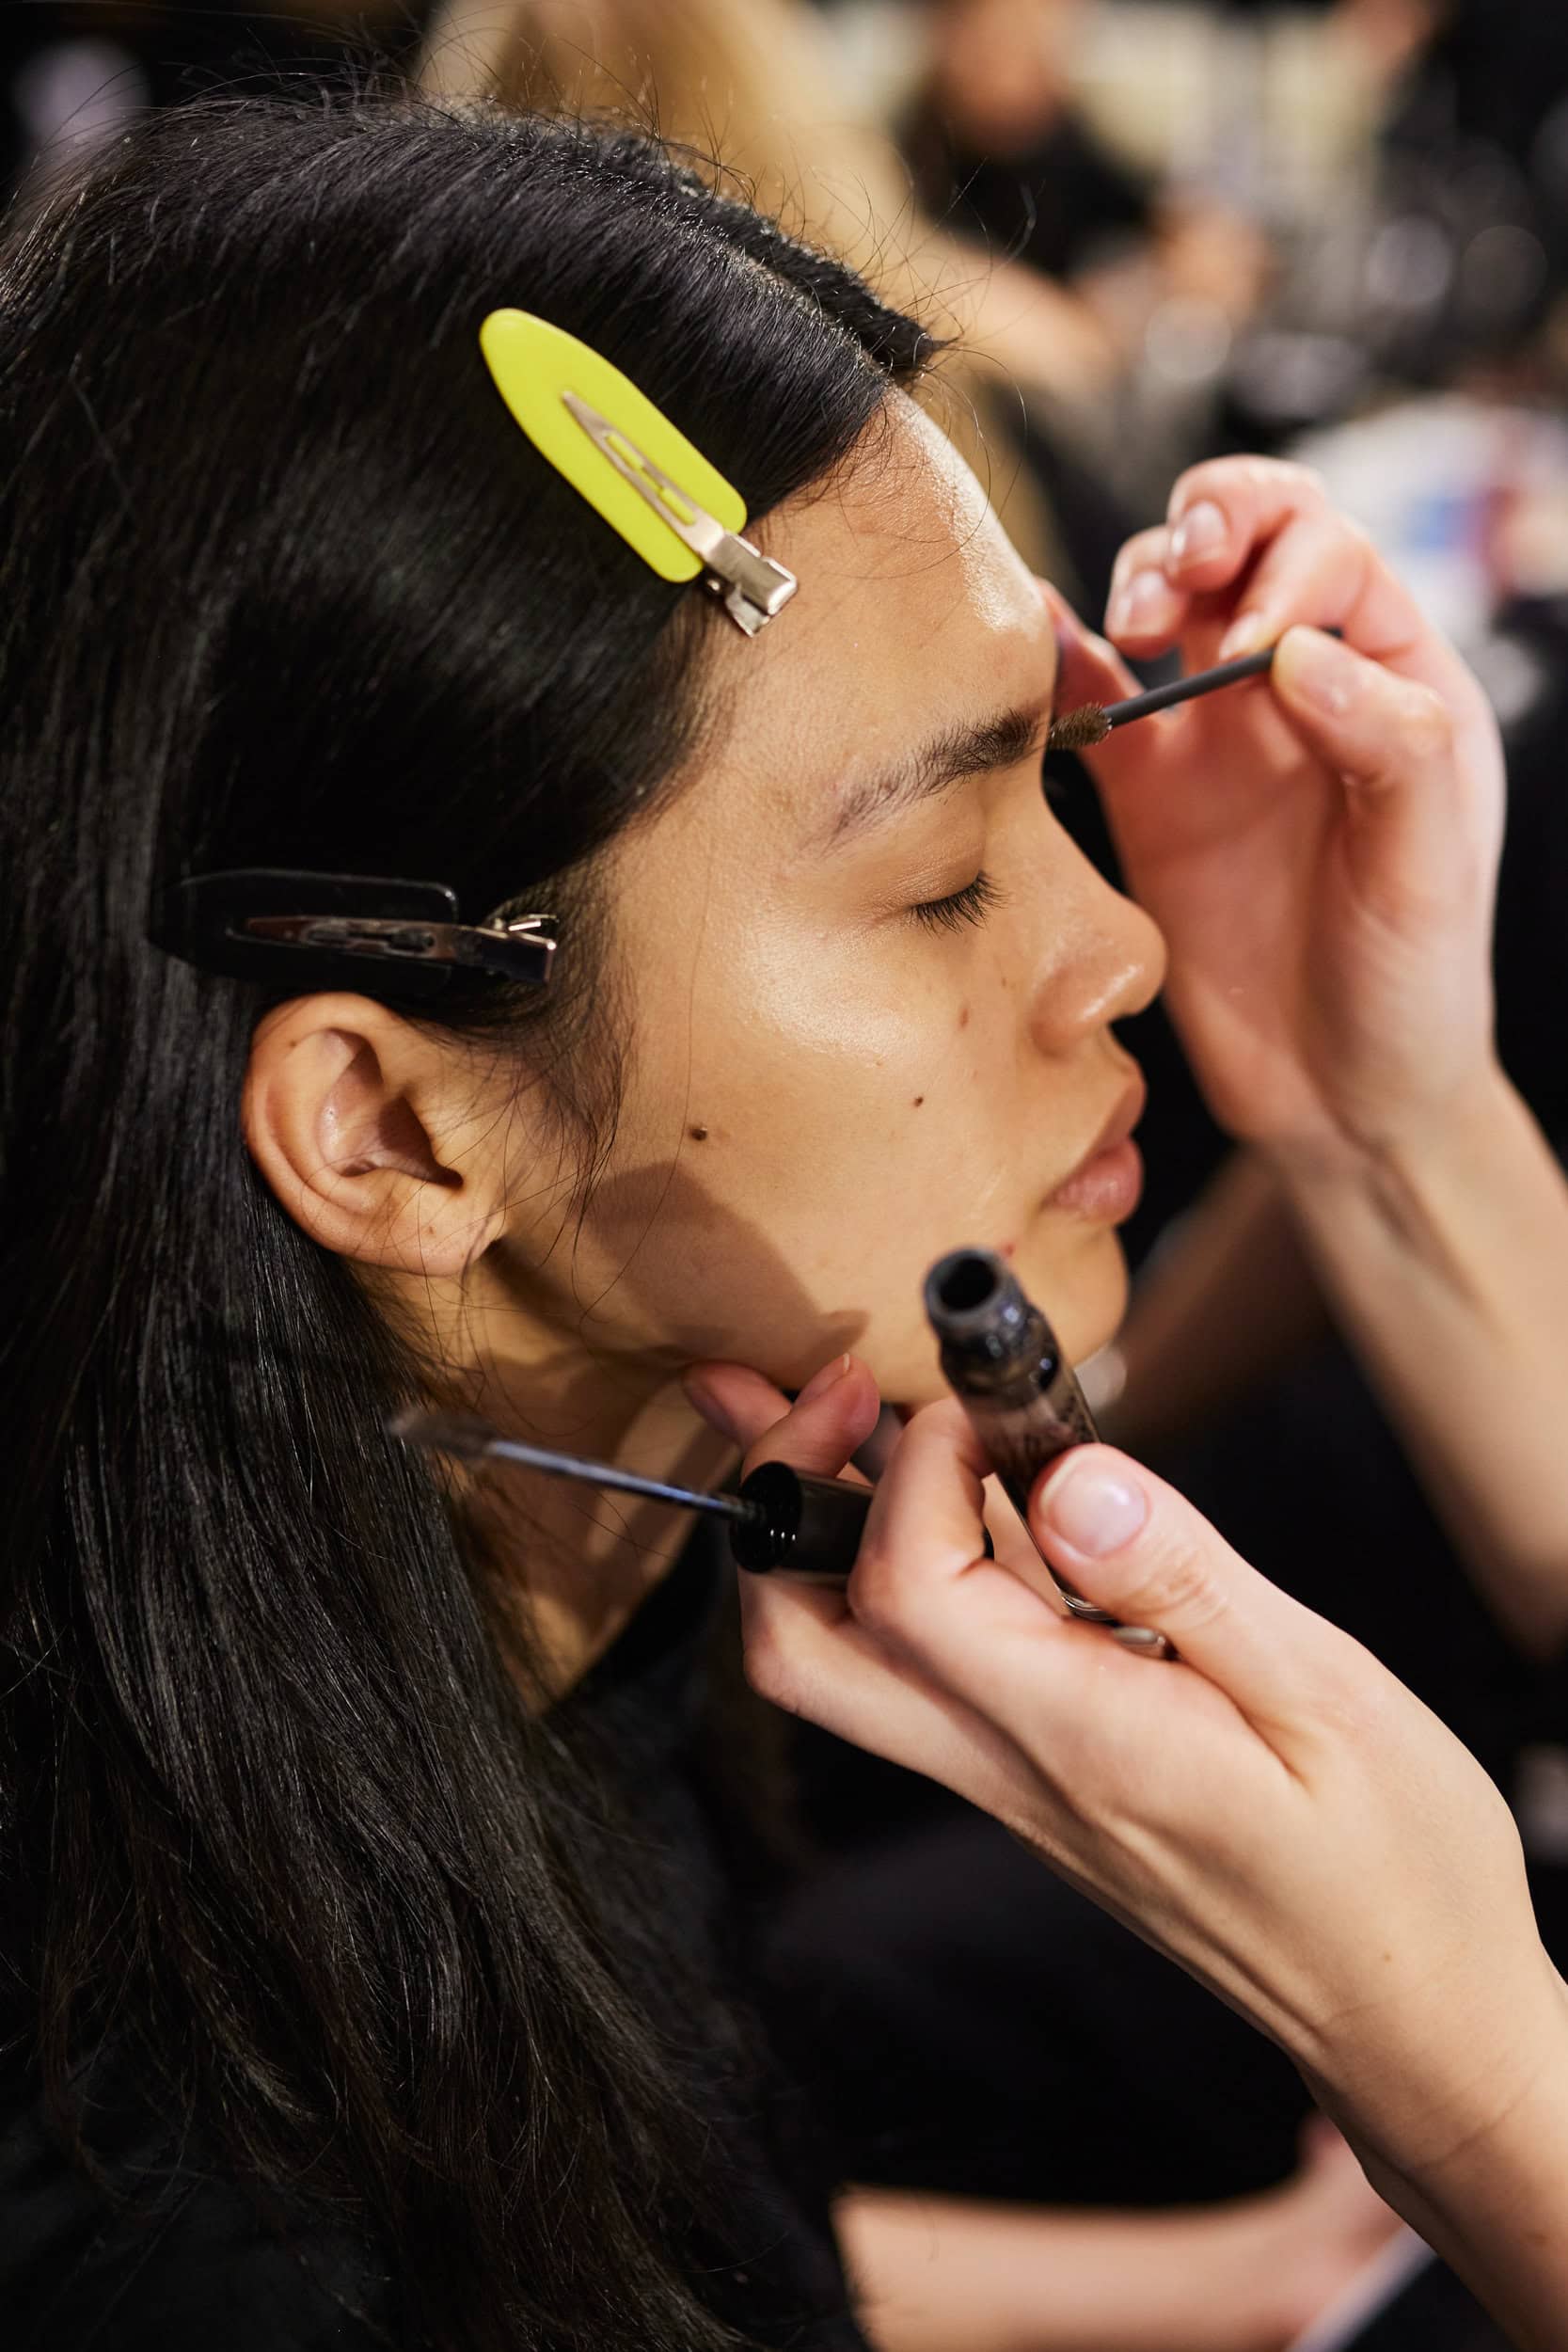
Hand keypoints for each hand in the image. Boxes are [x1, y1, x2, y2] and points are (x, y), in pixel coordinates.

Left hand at [685, 1352, 1558, 2188]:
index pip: (905, 1591)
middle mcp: (1011, 1770)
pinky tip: (975, 1497)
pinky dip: (913, 1566)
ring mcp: (1011, 1783)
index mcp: (1077, 1741)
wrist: (1411, 2017)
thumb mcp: (1324, 1696)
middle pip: (802, 1651)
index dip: (917, 1468)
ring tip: (853, 1407)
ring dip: (825, 1529)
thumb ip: (1182, 1579)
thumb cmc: (1394, 1867)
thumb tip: (1067, 1477)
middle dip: (782, 1508)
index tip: (984, 1401)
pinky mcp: (1038, 1777)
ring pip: (848, 1662)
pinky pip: (931, 1668)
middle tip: (833, 1397)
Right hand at [1048, 457, 1504, 1168]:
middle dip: (1206, 528)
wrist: (1339, 1102)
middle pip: (1248, 543)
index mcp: (1394, 682)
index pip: (1333, 557)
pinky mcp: (1144, 798)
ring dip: (1140, 578)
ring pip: (1168, 600)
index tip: (1258, 650)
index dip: (1286, 570)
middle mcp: (1302, 690)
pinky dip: (1059, 658)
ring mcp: (1216, 738)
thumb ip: (1390, 747)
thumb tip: (1296, 652)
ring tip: (1134, 628)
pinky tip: (1036, 633)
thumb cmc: (1412, 987)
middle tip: (1176, 585)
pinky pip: (1093, 702)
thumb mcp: (1428, 870)